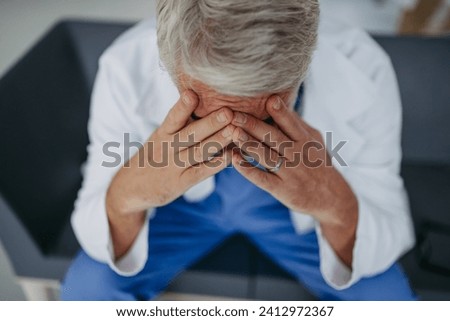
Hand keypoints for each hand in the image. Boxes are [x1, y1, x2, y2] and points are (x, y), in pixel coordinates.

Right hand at [107, 90, 234, 214]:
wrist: (131, 188)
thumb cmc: (154, 155)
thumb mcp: (159, 136)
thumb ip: (178, 121)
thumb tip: (200, 95)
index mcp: (162, 133)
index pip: (173, 117)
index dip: (182, 106)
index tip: (192, 93)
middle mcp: (167, 148)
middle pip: (190, 134)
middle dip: (210, 123)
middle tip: (228, 112)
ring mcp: (175, 166)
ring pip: (199, 152)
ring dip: (219, 141)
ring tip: (235, 131)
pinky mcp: (181, 182)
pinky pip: (202, 172)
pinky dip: (217, 164)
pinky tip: (231, 155)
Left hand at [230, 96, 357, 265]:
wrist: (331, 198)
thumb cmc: (318, 164)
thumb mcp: (315, 142)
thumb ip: (297, 125)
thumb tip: (280, 104)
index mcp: (306, 140)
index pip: (291, 124)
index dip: (280, 112)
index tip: (268, 99)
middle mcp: (297, 155)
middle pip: (273, 137)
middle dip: (253, 125)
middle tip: (234, 114)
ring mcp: (289, 172)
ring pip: (266, 156)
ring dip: (248, 144)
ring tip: (232, 132)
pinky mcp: (281, 189)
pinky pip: (262, 178)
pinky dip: (248, 169)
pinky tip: (235, 159)